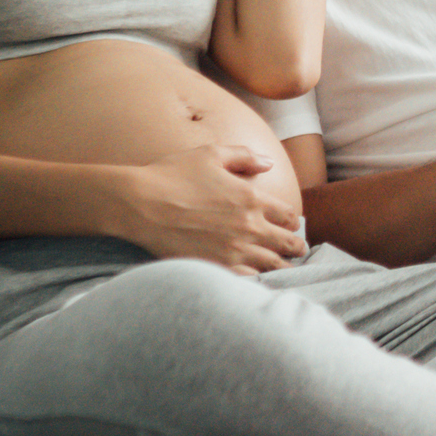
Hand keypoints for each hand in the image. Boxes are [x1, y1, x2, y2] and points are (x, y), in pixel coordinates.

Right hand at [119, 145, 308, 273]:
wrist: (139, 204)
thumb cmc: (172, 175)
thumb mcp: (210, 154)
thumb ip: (244, 157)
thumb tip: (269, 163)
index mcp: (252, 198)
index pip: (289, 216)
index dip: (292, 221)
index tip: (289, 224)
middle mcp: (249, 226)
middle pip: (288, 243)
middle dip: (295, 246)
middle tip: (296, 250)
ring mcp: (235, 251)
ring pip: (274, 266)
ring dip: (281, 266)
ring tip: (283, 268)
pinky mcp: (218, 268)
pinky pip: (252, 281)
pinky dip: (260, 281)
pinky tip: (258, 279)